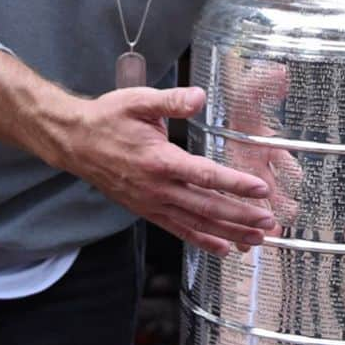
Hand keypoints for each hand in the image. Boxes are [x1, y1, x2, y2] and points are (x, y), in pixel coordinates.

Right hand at [54, 85, 275, 255]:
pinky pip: (178, 229)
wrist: (75, 141)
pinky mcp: (147, 210)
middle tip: (269, 222)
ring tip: (257, 239)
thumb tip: (198, 96)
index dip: (235, 184)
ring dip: (229, 232)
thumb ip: (172, 101)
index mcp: (159, 160)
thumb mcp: (139, 100)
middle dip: (241, 216)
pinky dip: (202, 240)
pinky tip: (224, 247)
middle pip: (206, 206)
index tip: (261, 189)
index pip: (204, 175)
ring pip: (196, 223)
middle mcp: (157, 188)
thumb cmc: (109, 118)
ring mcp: (151, 203)